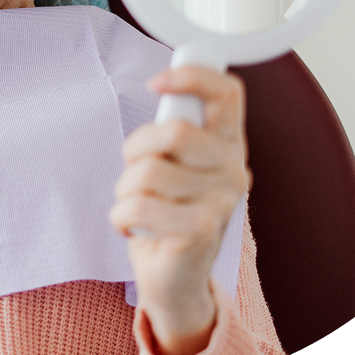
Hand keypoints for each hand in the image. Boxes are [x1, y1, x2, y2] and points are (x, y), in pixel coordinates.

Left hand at [109, 65, 249, 354]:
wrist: (175, 278)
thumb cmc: (168, 212)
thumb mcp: (174, 163)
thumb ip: (174, 130)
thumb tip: (166, 89)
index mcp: (228, 144)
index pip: (228, 92)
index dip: (192, 76)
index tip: (157, 82)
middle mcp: (233, 169)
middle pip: (175, 131)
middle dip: (136, 148)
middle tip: (135, 170)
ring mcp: (221, 203)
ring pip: (149, 171)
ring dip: (125, 189)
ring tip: (136, 204)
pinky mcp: (201, 233)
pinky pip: (139, 207)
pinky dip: (121, 217)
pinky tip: (133, 228)